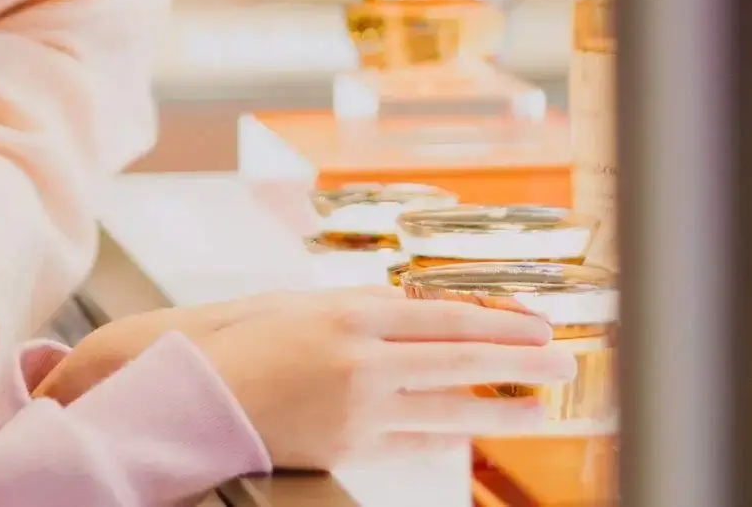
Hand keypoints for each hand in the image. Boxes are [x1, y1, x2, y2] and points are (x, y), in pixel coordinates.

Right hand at [55, 289, 568, 469]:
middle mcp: (359, 356)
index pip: (443, 314)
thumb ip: (361, 310)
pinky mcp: (346, 445)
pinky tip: (472, 428)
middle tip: (564, 362)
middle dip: (519, 361)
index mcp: (347, 310)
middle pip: (460, 358)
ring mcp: (356, 406)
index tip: (537, 324)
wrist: (186, 395)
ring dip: (501, 406)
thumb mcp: (303, 306)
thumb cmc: (238, 342)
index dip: (497, 321)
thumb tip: (418, 314)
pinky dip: (447, 432)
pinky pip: (411, 438)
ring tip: (543, 406)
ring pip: (447, 405)